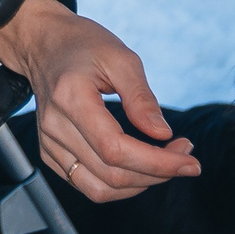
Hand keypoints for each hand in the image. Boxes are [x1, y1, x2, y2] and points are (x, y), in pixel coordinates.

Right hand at [0, 0, 199, 202]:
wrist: (43, 44)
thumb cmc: (84, 45)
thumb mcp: (121, 58)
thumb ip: (141, 98)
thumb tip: (163, 134)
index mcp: (71, 98)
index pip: (116, 150)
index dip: (158, 163)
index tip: (191, 161)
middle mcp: (54, 126)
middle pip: (112, 174)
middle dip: (158, 173)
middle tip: (184, 155)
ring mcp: (48, 142)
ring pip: (100, 189)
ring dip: (140, 184)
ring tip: (163, 164)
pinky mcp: (49, 152)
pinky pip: (88, 186)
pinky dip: (119, 186)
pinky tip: (137, 166)